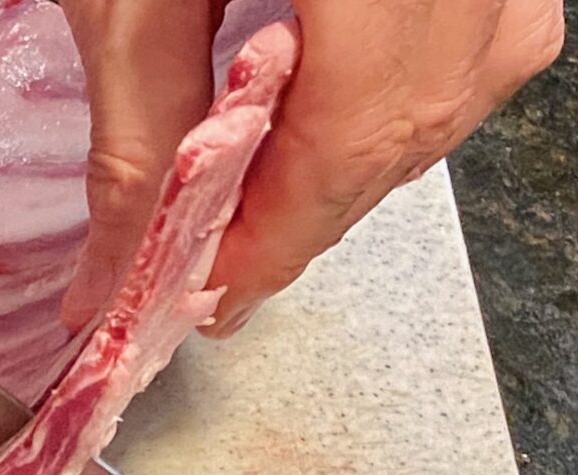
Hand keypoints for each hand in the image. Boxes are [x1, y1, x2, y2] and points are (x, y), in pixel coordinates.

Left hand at [60, 0, 563, 335]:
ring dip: (337, 177)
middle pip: (388, 147)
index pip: (341, 149)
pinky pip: (462, 70)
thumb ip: (138, 134)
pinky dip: (385, 116)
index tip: (211, 300)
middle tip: (220, 261)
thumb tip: (114, 275)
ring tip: (258, 197)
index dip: (272, 245)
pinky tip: (322, 118)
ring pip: (432, 120)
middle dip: (294, 222)